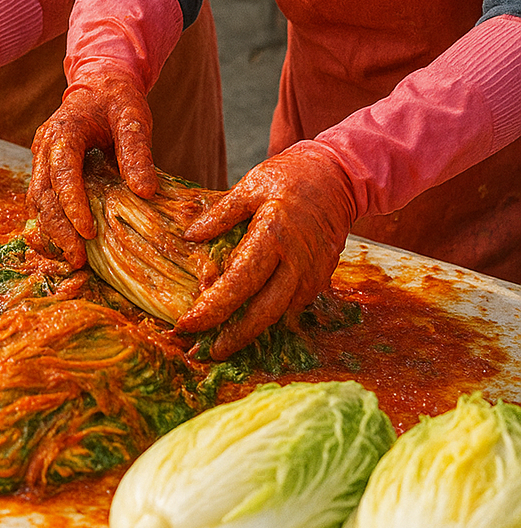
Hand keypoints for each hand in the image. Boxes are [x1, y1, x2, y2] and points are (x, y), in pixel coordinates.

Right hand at [26, 72, 155, 268]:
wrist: (99, 85)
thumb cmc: (118, 100)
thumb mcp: (133, 118)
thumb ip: (137, 152)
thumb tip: (145, 191)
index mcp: (64, 131)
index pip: (62, 173)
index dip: (72, 205)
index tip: (89, 232)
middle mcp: (44, 147)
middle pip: (41, 194)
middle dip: (58, 229)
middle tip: (79, 258)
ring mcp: (41, 160)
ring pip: (36, 202)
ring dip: (50, 232)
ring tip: (73, 258)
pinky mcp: (45, 172)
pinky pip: (40, 202)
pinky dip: (49, 225)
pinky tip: (64, 246)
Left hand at [173, 142, 356, 358]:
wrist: (340, 177)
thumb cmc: (292, 177)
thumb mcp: (251, 185)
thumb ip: (221, 214)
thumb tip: (191, 236)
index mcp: (274, 235)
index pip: (239, 282)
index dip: (212, 308)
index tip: (187, 324)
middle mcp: (296, 262)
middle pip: (262, 313)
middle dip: (233, 337)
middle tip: (206, 351)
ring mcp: (313, 274)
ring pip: (278, 314)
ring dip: (251, 330)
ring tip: (222, 341)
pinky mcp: (321, 279)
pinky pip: (291, 304)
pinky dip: (269, 314)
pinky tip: (249, 317)